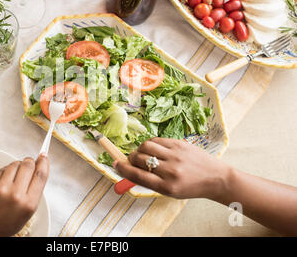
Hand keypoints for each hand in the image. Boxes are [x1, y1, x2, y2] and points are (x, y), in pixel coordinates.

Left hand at [0, 155, 48, 236]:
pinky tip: (1, 183)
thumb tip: (38, 169)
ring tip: (12, 179)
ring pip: (14, 164)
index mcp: (28, 204)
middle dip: (29, 162)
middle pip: (28, 165)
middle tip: (28, 164)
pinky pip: (1, 169)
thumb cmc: (1, 225)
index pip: (40, 175)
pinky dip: (3, 172)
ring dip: (16, 167)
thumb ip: (33, 192)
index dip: (44, 162)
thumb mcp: (25, 214)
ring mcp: (0, 188)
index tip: (44, 155)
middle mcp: (15, 195)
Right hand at [114, 138, 231, 199]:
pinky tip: (152, 148)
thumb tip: (128, 171)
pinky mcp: (180, 143)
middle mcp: (171, 171)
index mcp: (167, 186)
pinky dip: (150, 144)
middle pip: (140, 159)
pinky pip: (156, 140)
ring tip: (142, 154)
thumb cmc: (191, 187)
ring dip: (139, 150)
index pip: (138, 176)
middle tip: (132, 160)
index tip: (116, 165)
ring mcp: (175, 155)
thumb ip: (149, 182)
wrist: (215, 178)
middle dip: (131, 159)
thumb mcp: (169, 191)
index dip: (123, 169)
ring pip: (146, 147)